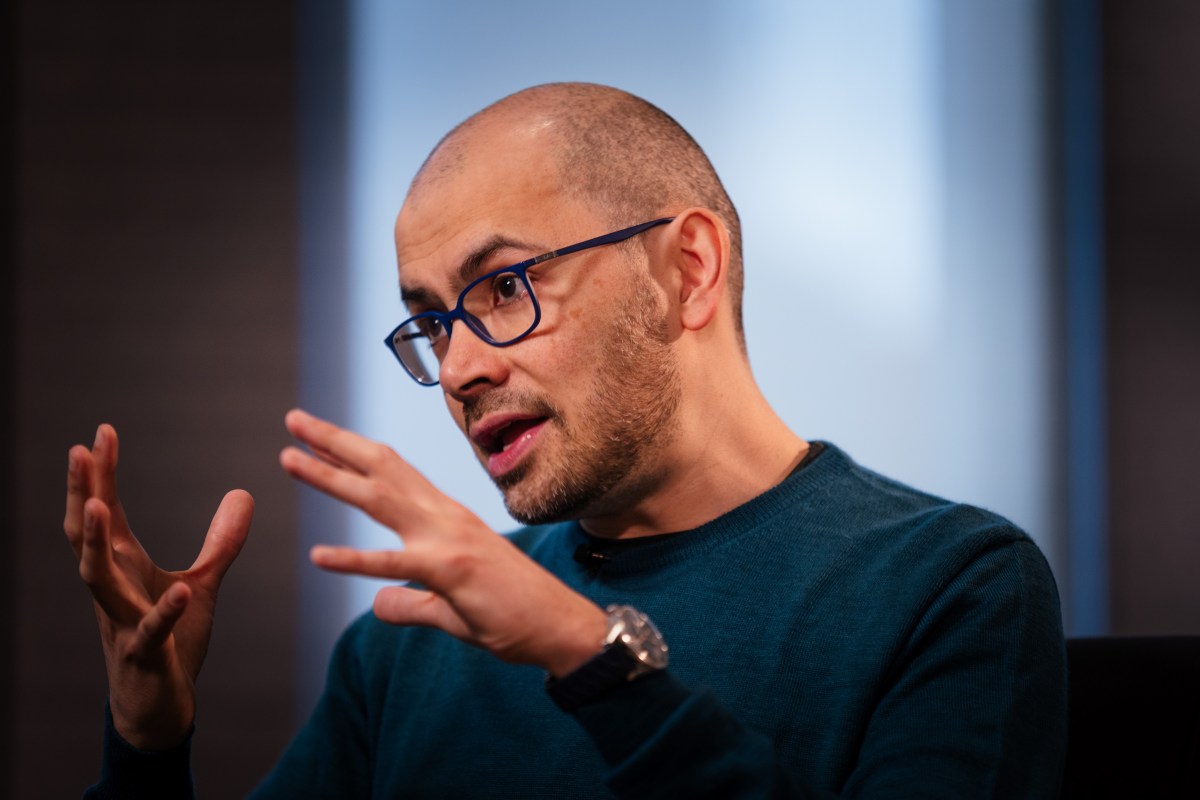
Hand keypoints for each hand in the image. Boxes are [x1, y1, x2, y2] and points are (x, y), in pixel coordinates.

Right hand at [64, 424, 252, 749]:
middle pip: (86, 535)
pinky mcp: (145, 656)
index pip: (106, 512)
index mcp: (124, 568)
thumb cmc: (172, 641)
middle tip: (77, 451)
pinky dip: (164, 612)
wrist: (158, 706)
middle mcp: (115, 589)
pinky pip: (151, 632)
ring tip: (97, 504)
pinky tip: (180, 591)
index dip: (102, 473)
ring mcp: (124, 622)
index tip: (102, 431)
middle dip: (80, 493)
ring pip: (97, 579)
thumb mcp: (201, 583)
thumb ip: (220, 541)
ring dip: (94, 543)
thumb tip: (243, 492)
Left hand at [279, 409, 605, 675]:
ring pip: (379, 498)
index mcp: (446, 518)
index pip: (393, 474)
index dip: (353, 453)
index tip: (316, 436)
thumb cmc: (513, 614)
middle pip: (381, 469)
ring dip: (331, 477)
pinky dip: (354, 559)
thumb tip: (377, 604)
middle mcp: (444, 517)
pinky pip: (394, 564)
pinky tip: (317, 556)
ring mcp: (447, 540)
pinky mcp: (451, 572)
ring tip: (289, 459)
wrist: (561, 628)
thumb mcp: (449, 608)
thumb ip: (410, 603)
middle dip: (333, 442)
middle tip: (293, 419)